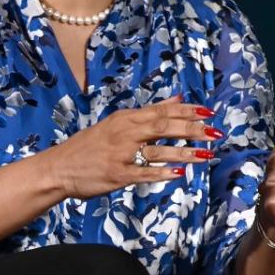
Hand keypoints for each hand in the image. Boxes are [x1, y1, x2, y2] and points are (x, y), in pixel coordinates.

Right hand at [43, 95, 224, 199]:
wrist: (59, 167)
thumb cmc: (89, 146)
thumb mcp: (117, 123)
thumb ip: (149, 112)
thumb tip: (178, 99)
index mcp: (125, 118)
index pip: (161, 111)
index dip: (186, 112)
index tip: (208, 113)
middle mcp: (124, 133)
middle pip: (163, 127)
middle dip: (191, 130)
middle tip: (214, 133)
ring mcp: (121, 154)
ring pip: (158, 151)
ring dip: (184, 153)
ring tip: (206, 155)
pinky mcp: (117, 175)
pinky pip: (144, 173)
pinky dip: (162, 173)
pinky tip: (179, 174)